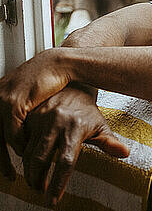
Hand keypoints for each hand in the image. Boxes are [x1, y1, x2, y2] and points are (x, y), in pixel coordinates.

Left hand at [0, 49, 71, 178]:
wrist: (60, 64)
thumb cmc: (49, 80)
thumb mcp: (29, 97)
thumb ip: (20, 113)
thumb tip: (19, 133)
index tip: (3, 167)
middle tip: (6, 174)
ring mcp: (1, 99)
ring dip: (7, 156)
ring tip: (18, 168)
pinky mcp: (13, 102)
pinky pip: (12, 131)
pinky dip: (19, 143)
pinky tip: (27, 150)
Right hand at [23, 86, 128, 204]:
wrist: (73, 88)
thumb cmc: (88, 112)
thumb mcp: (101, 126)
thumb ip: (110, 142)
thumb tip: (125, 153)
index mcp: (75, 128)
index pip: (66, 161)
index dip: (59, 183)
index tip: (54, 200)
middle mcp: (56, 124)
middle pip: (41, 159)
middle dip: (38, 180)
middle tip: (40, 191)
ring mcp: (41, 120)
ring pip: (28, 153)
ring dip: (29, 172)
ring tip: (35, 183)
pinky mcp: (29, 118)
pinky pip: (21, 142)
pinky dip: (23, 157)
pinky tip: (28, 166)